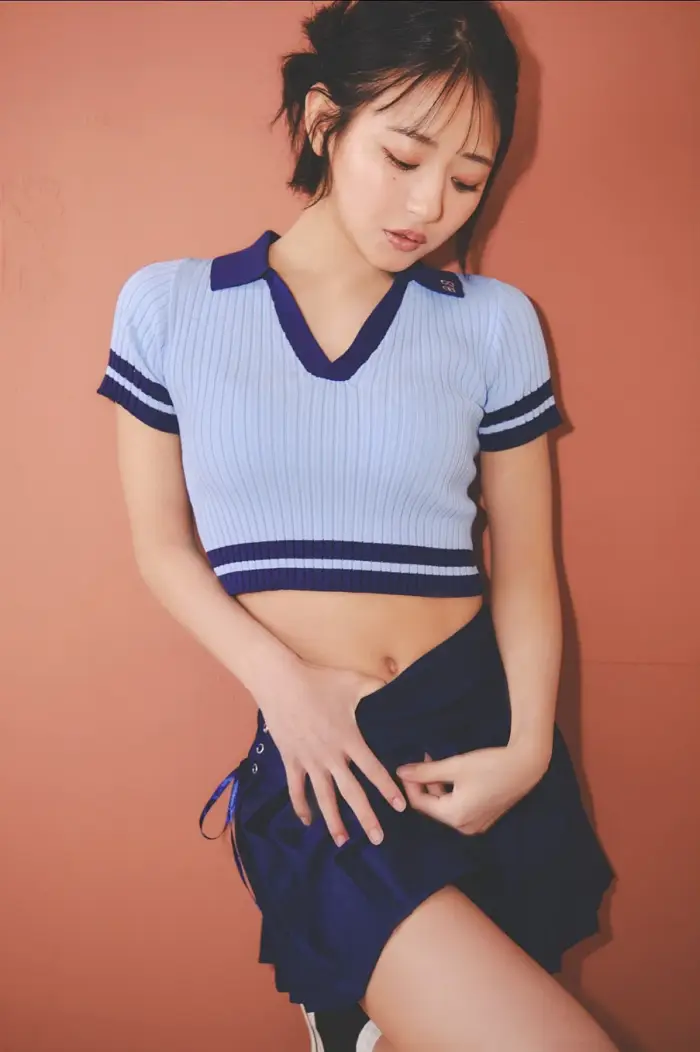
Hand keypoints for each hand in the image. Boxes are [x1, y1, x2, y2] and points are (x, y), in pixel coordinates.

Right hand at [256, 662, 406, 847]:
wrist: (280, 682)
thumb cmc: (318, 681)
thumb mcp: (352, 681)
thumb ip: (376, 686)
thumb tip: (396, 684)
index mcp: (349, 739)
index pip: (373, 770)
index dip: (387, 789)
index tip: (400, 807)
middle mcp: (330, 756)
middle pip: (351, 793)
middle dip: (366, 817)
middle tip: (378, 839)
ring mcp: (309, 760)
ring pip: (324, 797)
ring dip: (334, 821)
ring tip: (343, 842)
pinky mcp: (291, 760)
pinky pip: (296, 789)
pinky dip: (301, 807)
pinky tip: (307, 821)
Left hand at [396, 744, 546, 834]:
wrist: (525, 765)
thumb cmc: (489, 765)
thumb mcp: (454, 766)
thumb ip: (425, 771)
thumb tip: (400, 772)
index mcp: (454, 816)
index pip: (420, 804)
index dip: (410, 785)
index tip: (407, 766)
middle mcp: (464, 827)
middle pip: (433, 806)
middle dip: (425, 784)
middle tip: (424, 759)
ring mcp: (476, 825)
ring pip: (446, 806)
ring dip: (438, 786)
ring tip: (437, 762)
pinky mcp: (485, 817)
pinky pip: (460, 808)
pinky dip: (452, 792)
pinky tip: (453, 774)